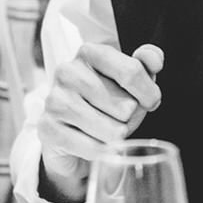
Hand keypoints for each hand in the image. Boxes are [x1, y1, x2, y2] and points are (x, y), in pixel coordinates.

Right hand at [38, 38, 164, 195]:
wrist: (72, 133)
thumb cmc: (105, 102)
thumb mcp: (129, 80)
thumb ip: (146, 63)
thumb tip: (155, 61)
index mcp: (89, 52)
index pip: (132, 71)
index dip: (149, 93)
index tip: (151, 102)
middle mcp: (67, 71)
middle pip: (123, 105)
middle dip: (132, 119)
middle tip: (125, 120)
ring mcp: (54, 100)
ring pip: (108, 128)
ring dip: (118, 136)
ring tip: (114, 133)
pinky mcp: (47, 129)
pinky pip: (90, 147)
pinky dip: (102, 151)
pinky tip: (102, 146)